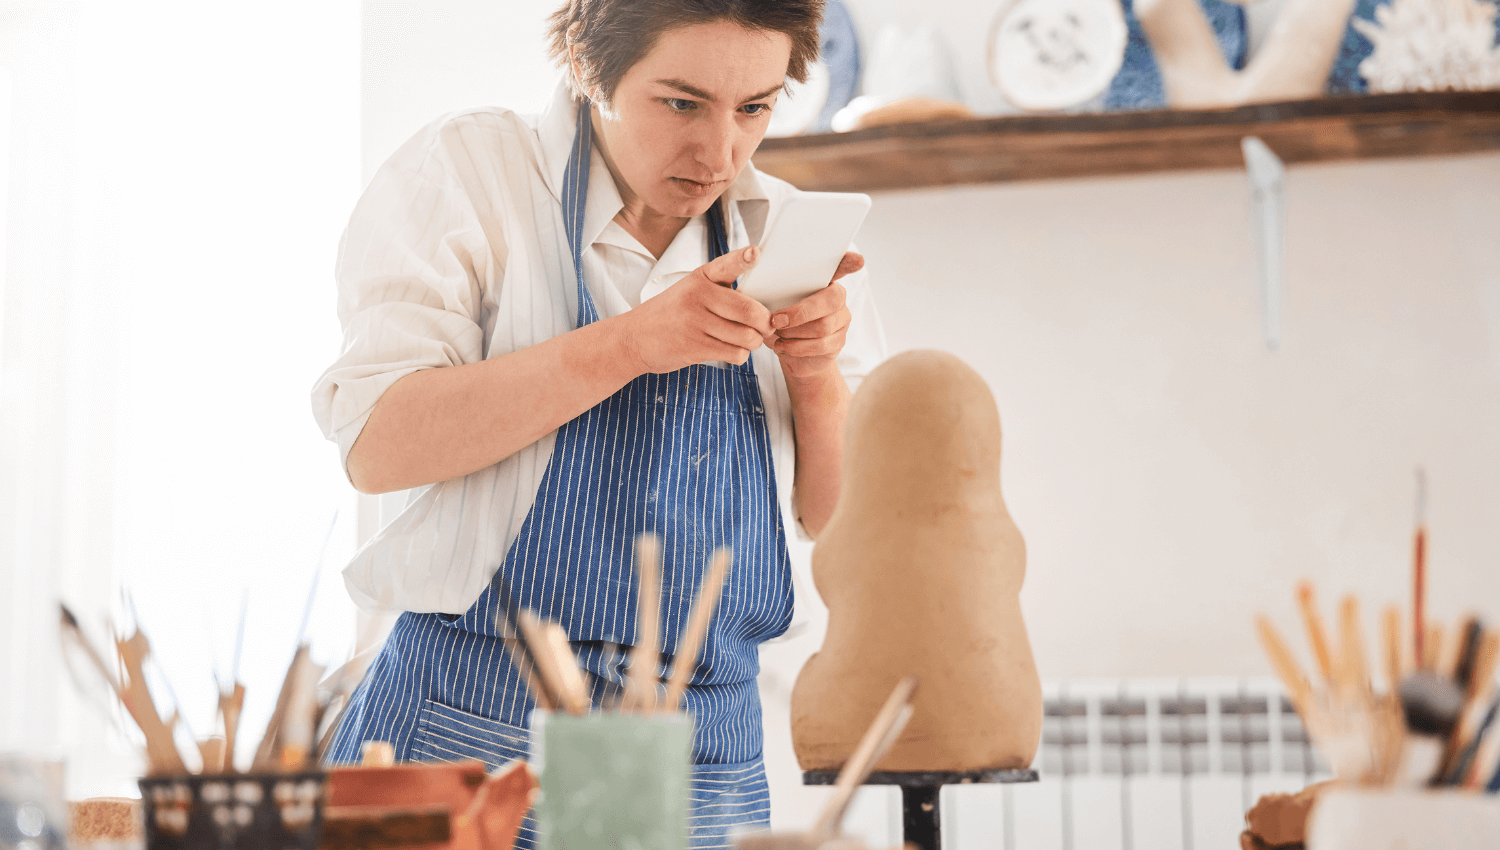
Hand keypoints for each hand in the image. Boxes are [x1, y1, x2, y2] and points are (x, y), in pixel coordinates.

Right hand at [619, 246, 773, 373]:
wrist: (633, 338)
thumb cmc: (671, 315)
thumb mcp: (689, 291)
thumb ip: (721, 293)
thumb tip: (761, 313)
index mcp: (700, 277)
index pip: (726, 265)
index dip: (743, 258)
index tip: (756, 252)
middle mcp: (698, 296)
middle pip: (749, 311)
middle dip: (765, 324)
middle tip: (766, 327)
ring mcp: (695, 322)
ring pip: (746, 336)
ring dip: (753, 343)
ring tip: (746, 341)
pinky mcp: (694, 347)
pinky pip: (735, 353)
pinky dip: (740, 355)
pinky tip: (731, 350)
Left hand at [766, 252, 863, 378]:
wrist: (786, 351)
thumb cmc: (779, 319)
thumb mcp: (770, 302)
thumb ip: (771, 289)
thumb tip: (757, 276)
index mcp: (821, 280)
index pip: (839, 266)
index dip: (848, 263)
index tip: (858, 260)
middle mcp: (837, 296)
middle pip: (831, 300)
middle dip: (800, 312)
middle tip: (776, 320)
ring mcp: (841, 319)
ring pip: (823, 326)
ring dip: (794, 333)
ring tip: (777, 336)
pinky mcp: (839, 341)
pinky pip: (821, 345)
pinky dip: (797, 348)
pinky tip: (784, 347)